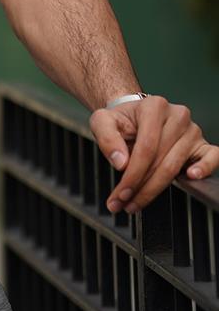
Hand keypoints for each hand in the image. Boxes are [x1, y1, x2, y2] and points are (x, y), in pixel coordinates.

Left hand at [90, 95, 218, 214]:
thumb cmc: (122, 120)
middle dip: (140, 187)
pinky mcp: (203, 144)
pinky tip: (190, 177)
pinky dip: (205, 168)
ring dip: (155, 190)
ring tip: (136, 203)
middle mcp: (177, 116)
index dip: (133, 174)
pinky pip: (213, 156)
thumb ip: (106, 138)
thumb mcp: (103, 121)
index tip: (121, 193)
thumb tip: (120, 163)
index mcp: (154, 106)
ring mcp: (192, 130)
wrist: (135, 116)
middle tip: (124, 203)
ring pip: (176, 166)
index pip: (146, 147)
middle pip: (160, 160)